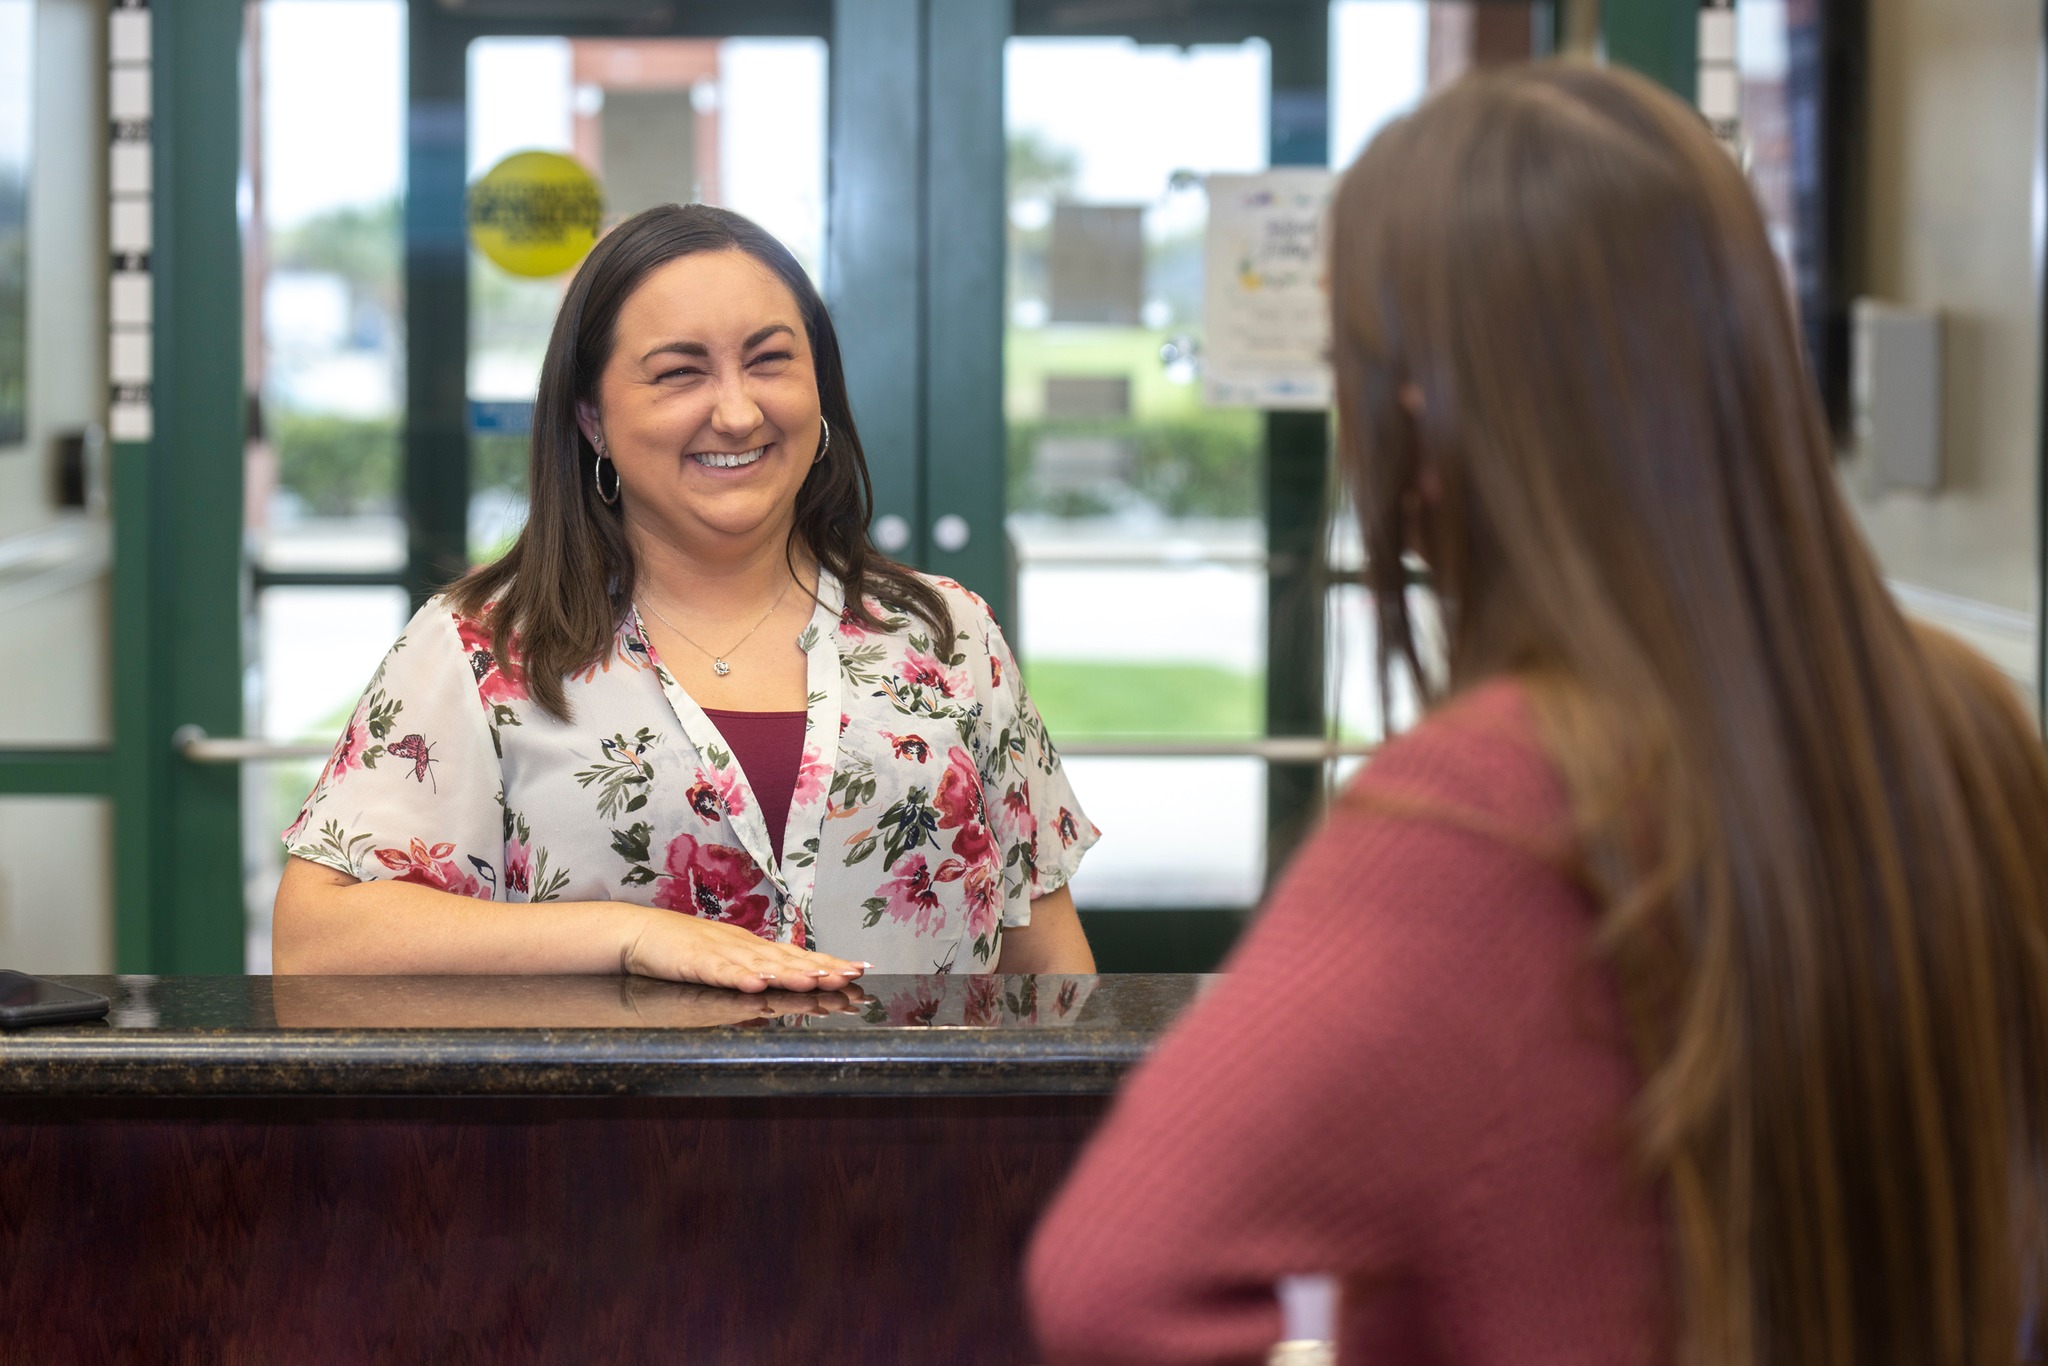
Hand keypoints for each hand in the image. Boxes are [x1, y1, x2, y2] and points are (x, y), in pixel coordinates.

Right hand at [620, 908, 868, 991]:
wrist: (640, 932)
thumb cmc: (684, 948)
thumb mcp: (726, 959)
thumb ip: (755, 969)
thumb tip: (785, 983)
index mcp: (753, 948)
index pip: (798, 955)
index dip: (828, 961)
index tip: (859, 968)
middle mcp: (744, 948)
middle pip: (789, 959)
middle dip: (823, 967)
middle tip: (852, 974)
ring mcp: (721, 954)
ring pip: (762, 964)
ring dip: (791, 972)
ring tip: (819, 979)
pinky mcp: (696, 963)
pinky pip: (722, 973)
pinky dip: (741, 978)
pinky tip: (758, 984)